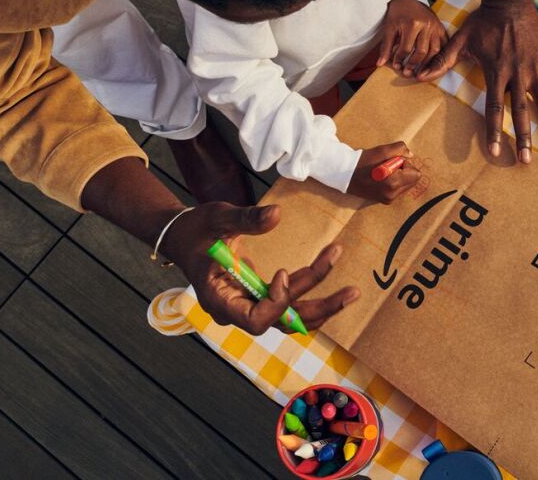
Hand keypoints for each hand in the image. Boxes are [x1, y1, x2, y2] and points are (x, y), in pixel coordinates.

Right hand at [163, 203, 358, 334]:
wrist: (184, 237)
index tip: (283, 272)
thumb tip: (276, 215)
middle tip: (351, 292)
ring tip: (352, 292)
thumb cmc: (196, 229)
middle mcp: (236, 311)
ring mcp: (248, 307)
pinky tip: (337, 288)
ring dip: (322, 306)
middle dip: (318, 307)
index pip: (254, 319)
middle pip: (282, 322)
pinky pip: (289, 307)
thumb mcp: (216, 218)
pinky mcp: (259, 298)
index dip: (276, 303)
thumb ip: (245, 219)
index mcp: (219, 299)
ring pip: (290, 318)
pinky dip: (311, 296)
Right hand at [348, 142, 422, 202]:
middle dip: (405, 171)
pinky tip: (383, 178)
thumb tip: (411, 155)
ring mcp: (389, 199)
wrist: (345, 174)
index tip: (394, 161)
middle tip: (389, 166)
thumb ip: (400, 149)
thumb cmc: (363, 161)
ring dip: (401, 176)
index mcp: (393, 183)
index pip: (416, 174)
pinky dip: (396, 182)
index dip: (407, 164)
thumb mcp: (382, 150)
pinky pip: (400, 189)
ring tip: (385, 172)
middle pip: (413, 181)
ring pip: (407, 185)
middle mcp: (392, 194)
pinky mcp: (386, 201)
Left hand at [377, 0, 448, 77]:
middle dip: (413, 65)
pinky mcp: (441, 27)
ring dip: (426, 63)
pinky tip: (431, 62)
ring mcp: (435, 27)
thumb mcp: (389, 28)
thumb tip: (380, 64)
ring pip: (434, 51)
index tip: (396, 66)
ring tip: (418, 70)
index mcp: (412, 24)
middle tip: (407, 73)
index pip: (406, 49)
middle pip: (421, 52)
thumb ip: (385, 47)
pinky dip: (437, 55)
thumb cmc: (398, 12)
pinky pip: (443, 45)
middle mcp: (426, 26)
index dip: (400, 60)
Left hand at [417, 0, 537, 161]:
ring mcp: (536, 68)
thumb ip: (443, 60)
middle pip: (522, 113)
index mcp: (496, 73)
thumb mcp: (460, 40)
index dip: (494, 131)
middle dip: (524, 139)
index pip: (494, 109)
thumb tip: (420, 75)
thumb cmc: (484, 21)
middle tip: (525, 161)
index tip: (495, 151)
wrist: (509, 0)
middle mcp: (518, 74)